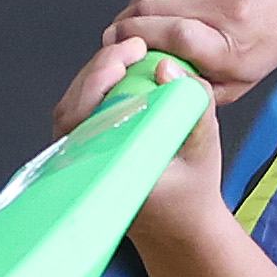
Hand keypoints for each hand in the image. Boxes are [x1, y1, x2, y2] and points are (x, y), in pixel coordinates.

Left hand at [51, 35, 230, 244]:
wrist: (181, 228)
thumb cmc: (193, 192)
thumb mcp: (205, 147)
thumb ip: (194, 104)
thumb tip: (166, 67)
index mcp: (110, 172)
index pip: (86, 116)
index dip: (100, 77)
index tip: (128, 55)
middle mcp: (86, 171)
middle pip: (71, 108)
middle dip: (99, 68)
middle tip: (131, 48)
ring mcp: (79, 166)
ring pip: (71, 110)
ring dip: (94, 77)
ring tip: (127, 59)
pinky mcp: (83, 157)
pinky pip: (78, 118)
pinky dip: (95, 92)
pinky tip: (119, 78)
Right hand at [97, 0, 276, 101]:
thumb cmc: (269, 34)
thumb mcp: (244, 77)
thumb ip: (201, 88)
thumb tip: (160, 78)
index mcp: (235, 48)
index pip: (175, 37)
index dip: (139, 36)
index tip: (120, 41)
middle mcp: (230, 8)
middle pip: (154, 10)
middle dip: (129, 21)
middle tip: (124, 30)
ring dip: (143, 0)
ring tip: (150, 11)